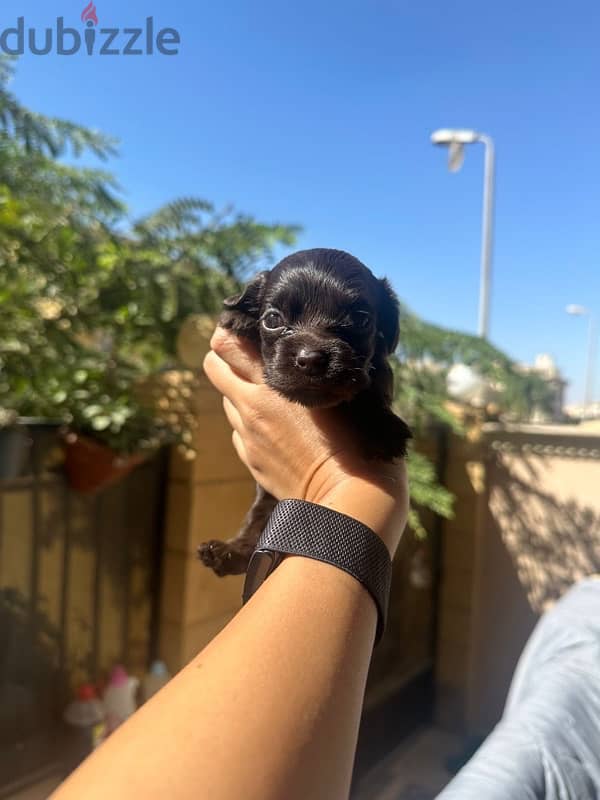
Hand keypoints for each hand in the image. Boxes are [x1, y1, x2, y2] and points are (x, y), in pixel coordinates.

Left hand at [203, 327, 407, 556]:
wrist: (349, 502)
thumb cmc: (360, 442)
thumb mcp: (348, 393)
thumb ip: (330, 368)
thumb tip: (334, 350)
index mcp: (273, 382)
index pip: (226, 343)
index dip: (232, 332)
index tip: (250, 330)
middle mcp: (252, 405)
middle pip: (214, 366)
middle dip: (226, 358)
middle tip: (252, 359)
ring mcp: (248, 436)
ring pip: (227, 400)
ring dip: (240, 393)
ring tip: (271, 397)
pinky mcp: (252, 461)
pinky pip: (240, 432)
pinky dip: (250, 425)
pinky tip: (277, 430)